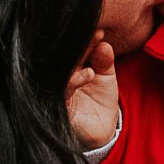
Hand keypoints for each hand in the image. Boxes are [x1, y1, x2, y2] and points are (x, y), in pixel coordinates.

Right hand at [67, 32, 118, 150]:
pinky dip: (75, 80)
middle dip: (83, 44)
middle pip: (68, 56)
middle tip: (96, 33)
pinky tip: (89, 73)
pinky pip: (63, 90)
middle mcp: (61, 76)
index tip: (100, 30)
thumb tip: (104, 44)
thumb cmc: (100, 102)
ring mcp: (57, 90)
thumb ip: (105, 61)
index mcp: (70, 66)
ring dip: (78, 58)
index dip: (88, 38)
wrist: (100, 133)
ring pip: (62, 70)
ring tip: (96, 47)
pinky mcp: (57, 105)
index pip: (77, 48)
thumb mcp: (106, 78)